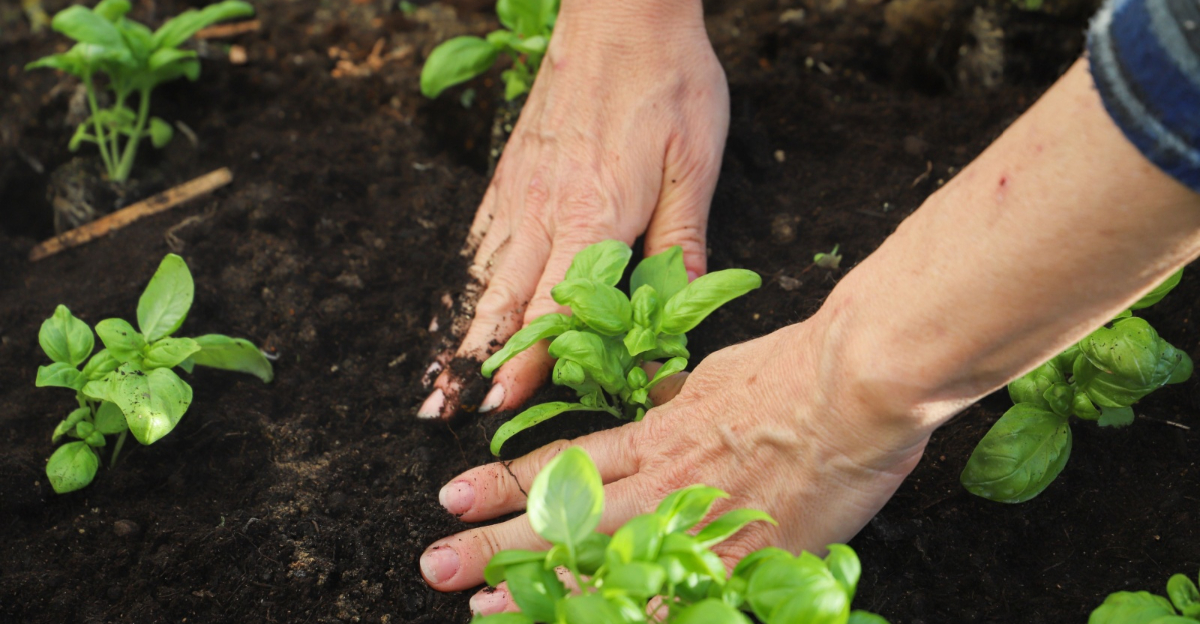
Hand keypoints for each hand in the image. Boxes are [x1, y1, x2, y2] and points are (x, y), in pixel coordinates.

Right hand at [417, 0, 729, 418]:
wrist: (620, 12)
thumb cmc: (666, 82)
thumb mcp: (695, 164)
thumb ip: (680, 242)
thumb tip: (679, 309)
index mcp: (595, 213)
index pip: (554, 304)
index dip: (528, 360)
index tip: (498, 406)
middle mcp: (545, 209)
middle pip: (501, 299)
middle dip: (470, 362)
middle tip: (439, 413)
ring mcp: (519, 190)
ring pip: (481, 275)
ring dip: (455, 331)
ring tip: (431, 379)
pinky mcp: (511, 173)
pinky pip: (479, 239)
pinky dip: (461, 283)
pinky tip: (453, 309)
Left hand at [417, 319, 933, 615]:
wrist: (850, 382)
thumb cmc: (792, 369)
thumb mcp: (715, 378)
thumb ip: (679, 406)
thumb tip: (659, 410)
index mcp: (656, 432)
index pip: (564, 462)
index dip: (506, 482)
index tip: (454, 496)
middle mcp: (661, 478)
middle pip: (565, 514)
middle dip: (496, 540)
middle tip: (436, 562)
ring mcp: (694, 519)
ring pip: (602, 555)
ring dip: (540, 582)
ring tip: (480, 605)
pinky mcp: (738, 556)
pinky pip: (676, 596)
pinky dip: (634, 612)